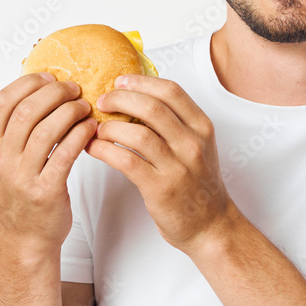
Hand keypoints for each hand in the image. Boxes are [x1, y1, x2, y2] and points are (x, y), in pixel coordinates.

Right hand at [0, 72, 97, 254]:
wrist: (24, 237)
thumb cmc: (19, 193)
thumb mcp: (3, 159)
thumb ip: (13, 129)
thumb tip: (40, 87)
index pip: (2, 101)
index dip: (28, 83)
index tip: (50, 77)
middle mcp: (0, 160)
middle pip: (26, 110)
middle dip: (55, 93)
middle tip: (74, 89)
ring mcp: (20, 177)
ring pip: (47, 129)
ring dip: (71, 111)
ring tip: (85, 107)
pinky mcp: (44, 191)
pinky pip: (65, 153)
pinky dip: (81, 134)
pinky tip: (91, 128)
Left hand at [87, 74, 233, 252]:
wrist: (210, 224)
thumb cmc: (198, 182)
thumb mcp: (198, 145)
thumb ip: (176, 122)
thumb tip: (137, 96)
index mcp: (202, 127)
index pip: (171, 91)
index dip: (141, 82)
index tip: (120, 81)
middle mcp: (192, 143)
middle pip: (151, 107)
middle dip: (120, 99)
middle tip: (102, 101)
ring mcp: (178, 166)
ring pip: (137, 133)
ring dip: (109, 127)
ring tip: (96, 128)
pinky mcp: (161, 188)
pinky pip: (127, 161)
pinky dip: (105, 150)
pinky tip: (95, 148)